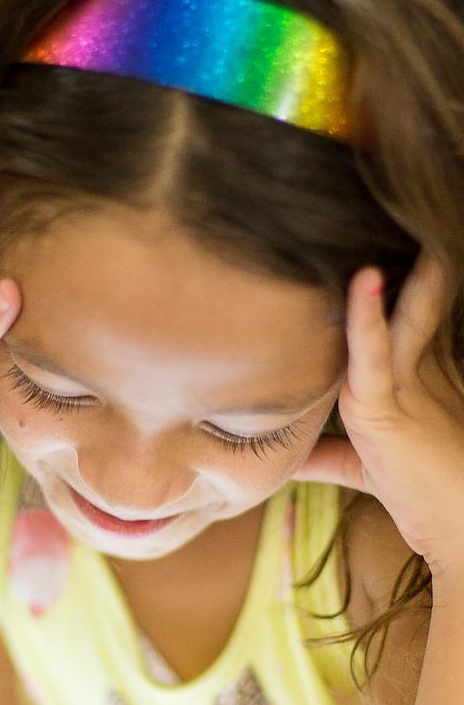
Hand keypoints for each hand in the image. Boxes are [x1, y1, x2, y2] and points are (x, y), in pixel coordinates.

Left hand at [292, 249, 463, 583]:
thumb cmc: (423, 499)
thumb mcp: (359, 468)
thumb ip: (323, 456)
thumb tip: (281, 458)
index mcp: (405, 375)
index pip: (386, 316)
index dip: (369, 283)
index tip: (347, 238)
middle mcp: (411, 368)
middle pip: (397, 303)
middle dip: (391, 261)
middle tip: (367, 205)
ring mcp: (408, 381)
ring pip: (393, 315)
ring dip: (384, 273)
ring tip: (367, 219)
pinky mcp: (393, 404)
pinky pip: (377, 353)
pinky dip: (366, 318)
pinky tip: (362, 280)